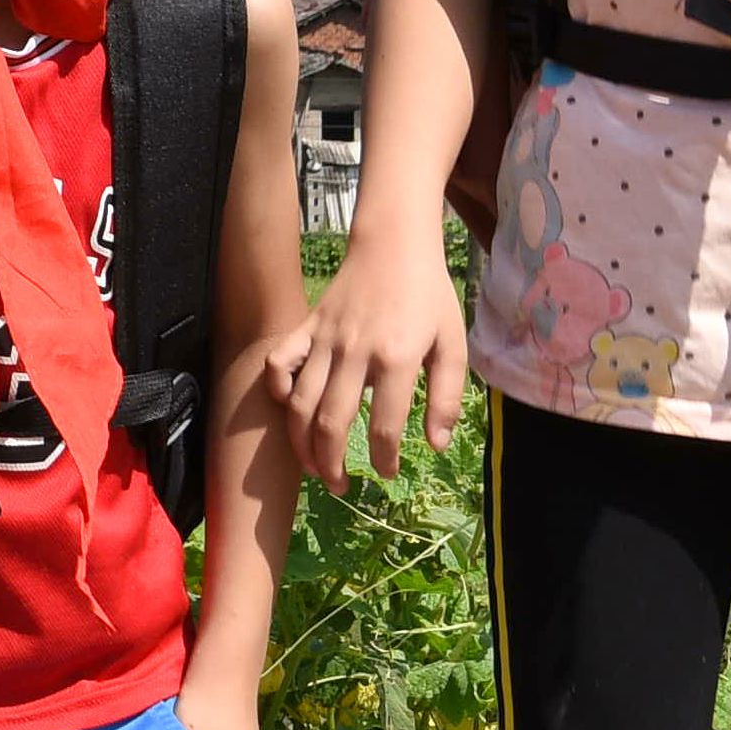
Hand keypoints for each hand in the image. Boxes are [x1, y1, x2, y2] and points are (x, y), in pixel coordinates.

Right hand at [278, 223, 467, 486]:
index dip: (385, 459)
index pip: (384, 426)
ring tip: (314, 466)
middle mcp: (355, 353)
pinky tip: (289, 408)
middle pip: (331, 422)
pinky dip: (277, 389)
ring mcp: (324, 340)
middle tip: (341, 485)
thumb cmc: (428, 296)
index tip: (388, 472)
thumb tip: (436, 445)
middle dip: (331, 464)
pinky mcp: (305, 328)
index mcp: (396, 359)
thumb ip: (445, 396)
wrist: (394, 244)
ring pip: (300, 403)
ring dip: (302, 443)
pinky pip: (279, 363)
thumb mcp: (452, 344)